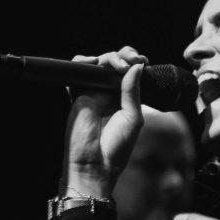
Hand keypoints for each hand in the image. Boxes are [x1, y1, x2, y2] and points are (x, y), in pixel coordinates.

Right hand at [62, 46, 147, 193]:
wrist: (95, 163)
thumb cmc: (117, 146)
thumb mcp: (133, 117)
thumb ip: (133, 92)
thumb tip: (137, 66)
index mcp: (126, 99)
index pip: (131, 72)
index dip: (135, 62)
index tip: (142, 60)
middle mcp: (110, 93)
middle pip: (114, 64)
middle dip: (124, 55)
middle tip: (131, 60)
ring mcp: (93, 92)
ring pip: (97, 64)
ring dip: (107, 57)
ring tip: (117, 64)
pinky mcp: (77, 94)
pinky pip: (77, 72)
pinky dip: (82, 62)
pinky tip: (92, 62)